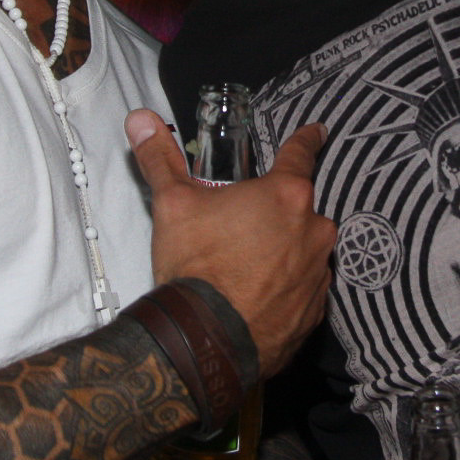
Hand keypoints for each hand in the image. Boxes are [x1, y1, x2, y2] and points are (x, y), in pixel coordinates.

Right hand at [127, 109, 334, 375]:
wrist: (206, 341)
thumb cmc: (195, 266)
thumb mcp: (172, 204)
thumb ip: (161, 157)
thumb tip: (140, 118)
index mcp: (286, 195)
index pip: (301, 154)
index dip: (306, 140)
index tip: (317, 132)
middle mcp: (314, 230)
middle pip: (301, 209)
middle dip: (279, 212)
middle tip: (245, 226)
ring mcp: (319, 273)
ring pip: (306, 249)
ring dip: (286, 251)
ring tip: (247, 267)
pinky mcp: (316, 311)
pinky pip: (305, 288)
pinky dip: (287, 288)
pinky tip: (259, 296)